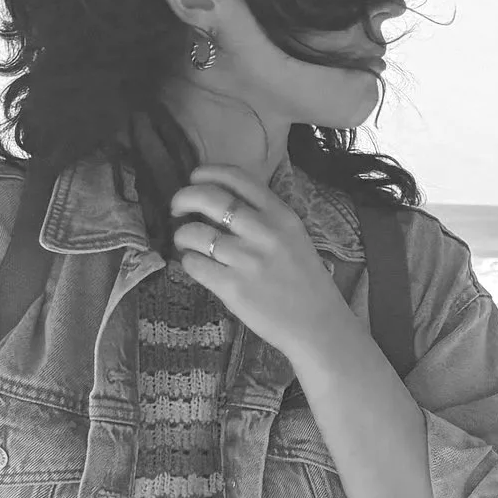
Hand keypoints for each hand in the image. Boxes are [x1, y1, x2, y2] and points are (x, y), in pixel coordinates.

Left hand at [171, 166, 349, 361]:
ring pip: (193, 233)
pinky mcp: (233, 287)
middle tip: (177, 209)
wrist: (319, 325)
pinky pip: (193, 264)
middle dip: (182, 198)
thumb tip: (219, 203)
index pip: (237, 177)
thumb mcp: (295, 237)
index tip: (195, 178)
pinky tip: (197, 266)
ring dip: (182, 236)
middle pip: (207, 198)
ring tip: (187, 244)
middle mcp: (264, 232)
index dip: (207, 172)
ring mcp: (247, 260)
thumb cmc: (306, 281)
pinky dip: (188, 262)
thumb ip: (264, 217)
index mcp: (281, 215)